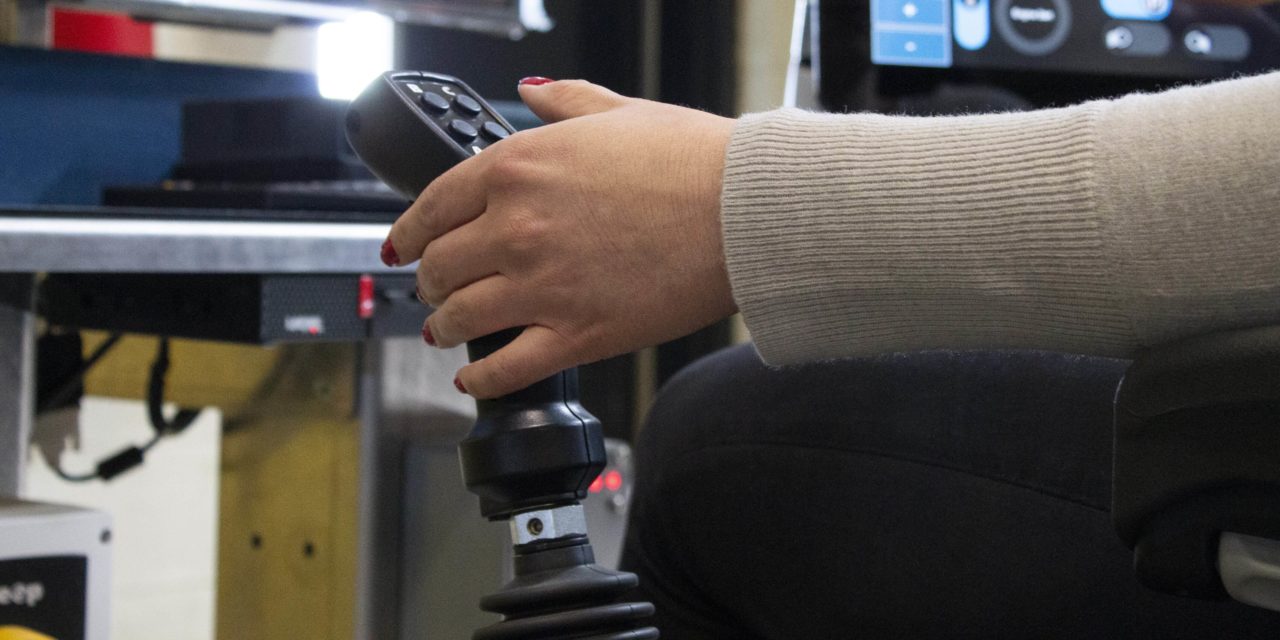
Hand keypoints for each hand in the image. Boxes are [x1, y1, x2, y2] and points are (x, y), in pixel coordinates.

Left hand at [384, 79, 737, 397]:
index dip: (410, 232)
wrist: (744, 211)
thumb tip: (531, 92)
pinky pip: (504, 370)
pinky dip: (480, 379)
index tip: (404, 245)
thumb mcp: (617, 112)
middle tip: (434, 289)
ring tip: (445, 332)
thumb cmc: (691, 160)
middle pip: (439, 267)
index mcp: (517, 167)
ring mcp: (542, 286)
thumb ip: (563, 103)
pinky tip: (474, 378)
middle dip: (429, 281)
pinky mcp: (575, 336)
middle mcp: (516, 228)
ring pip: (459, 320)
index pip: (433, 206)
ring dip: (443, 329)